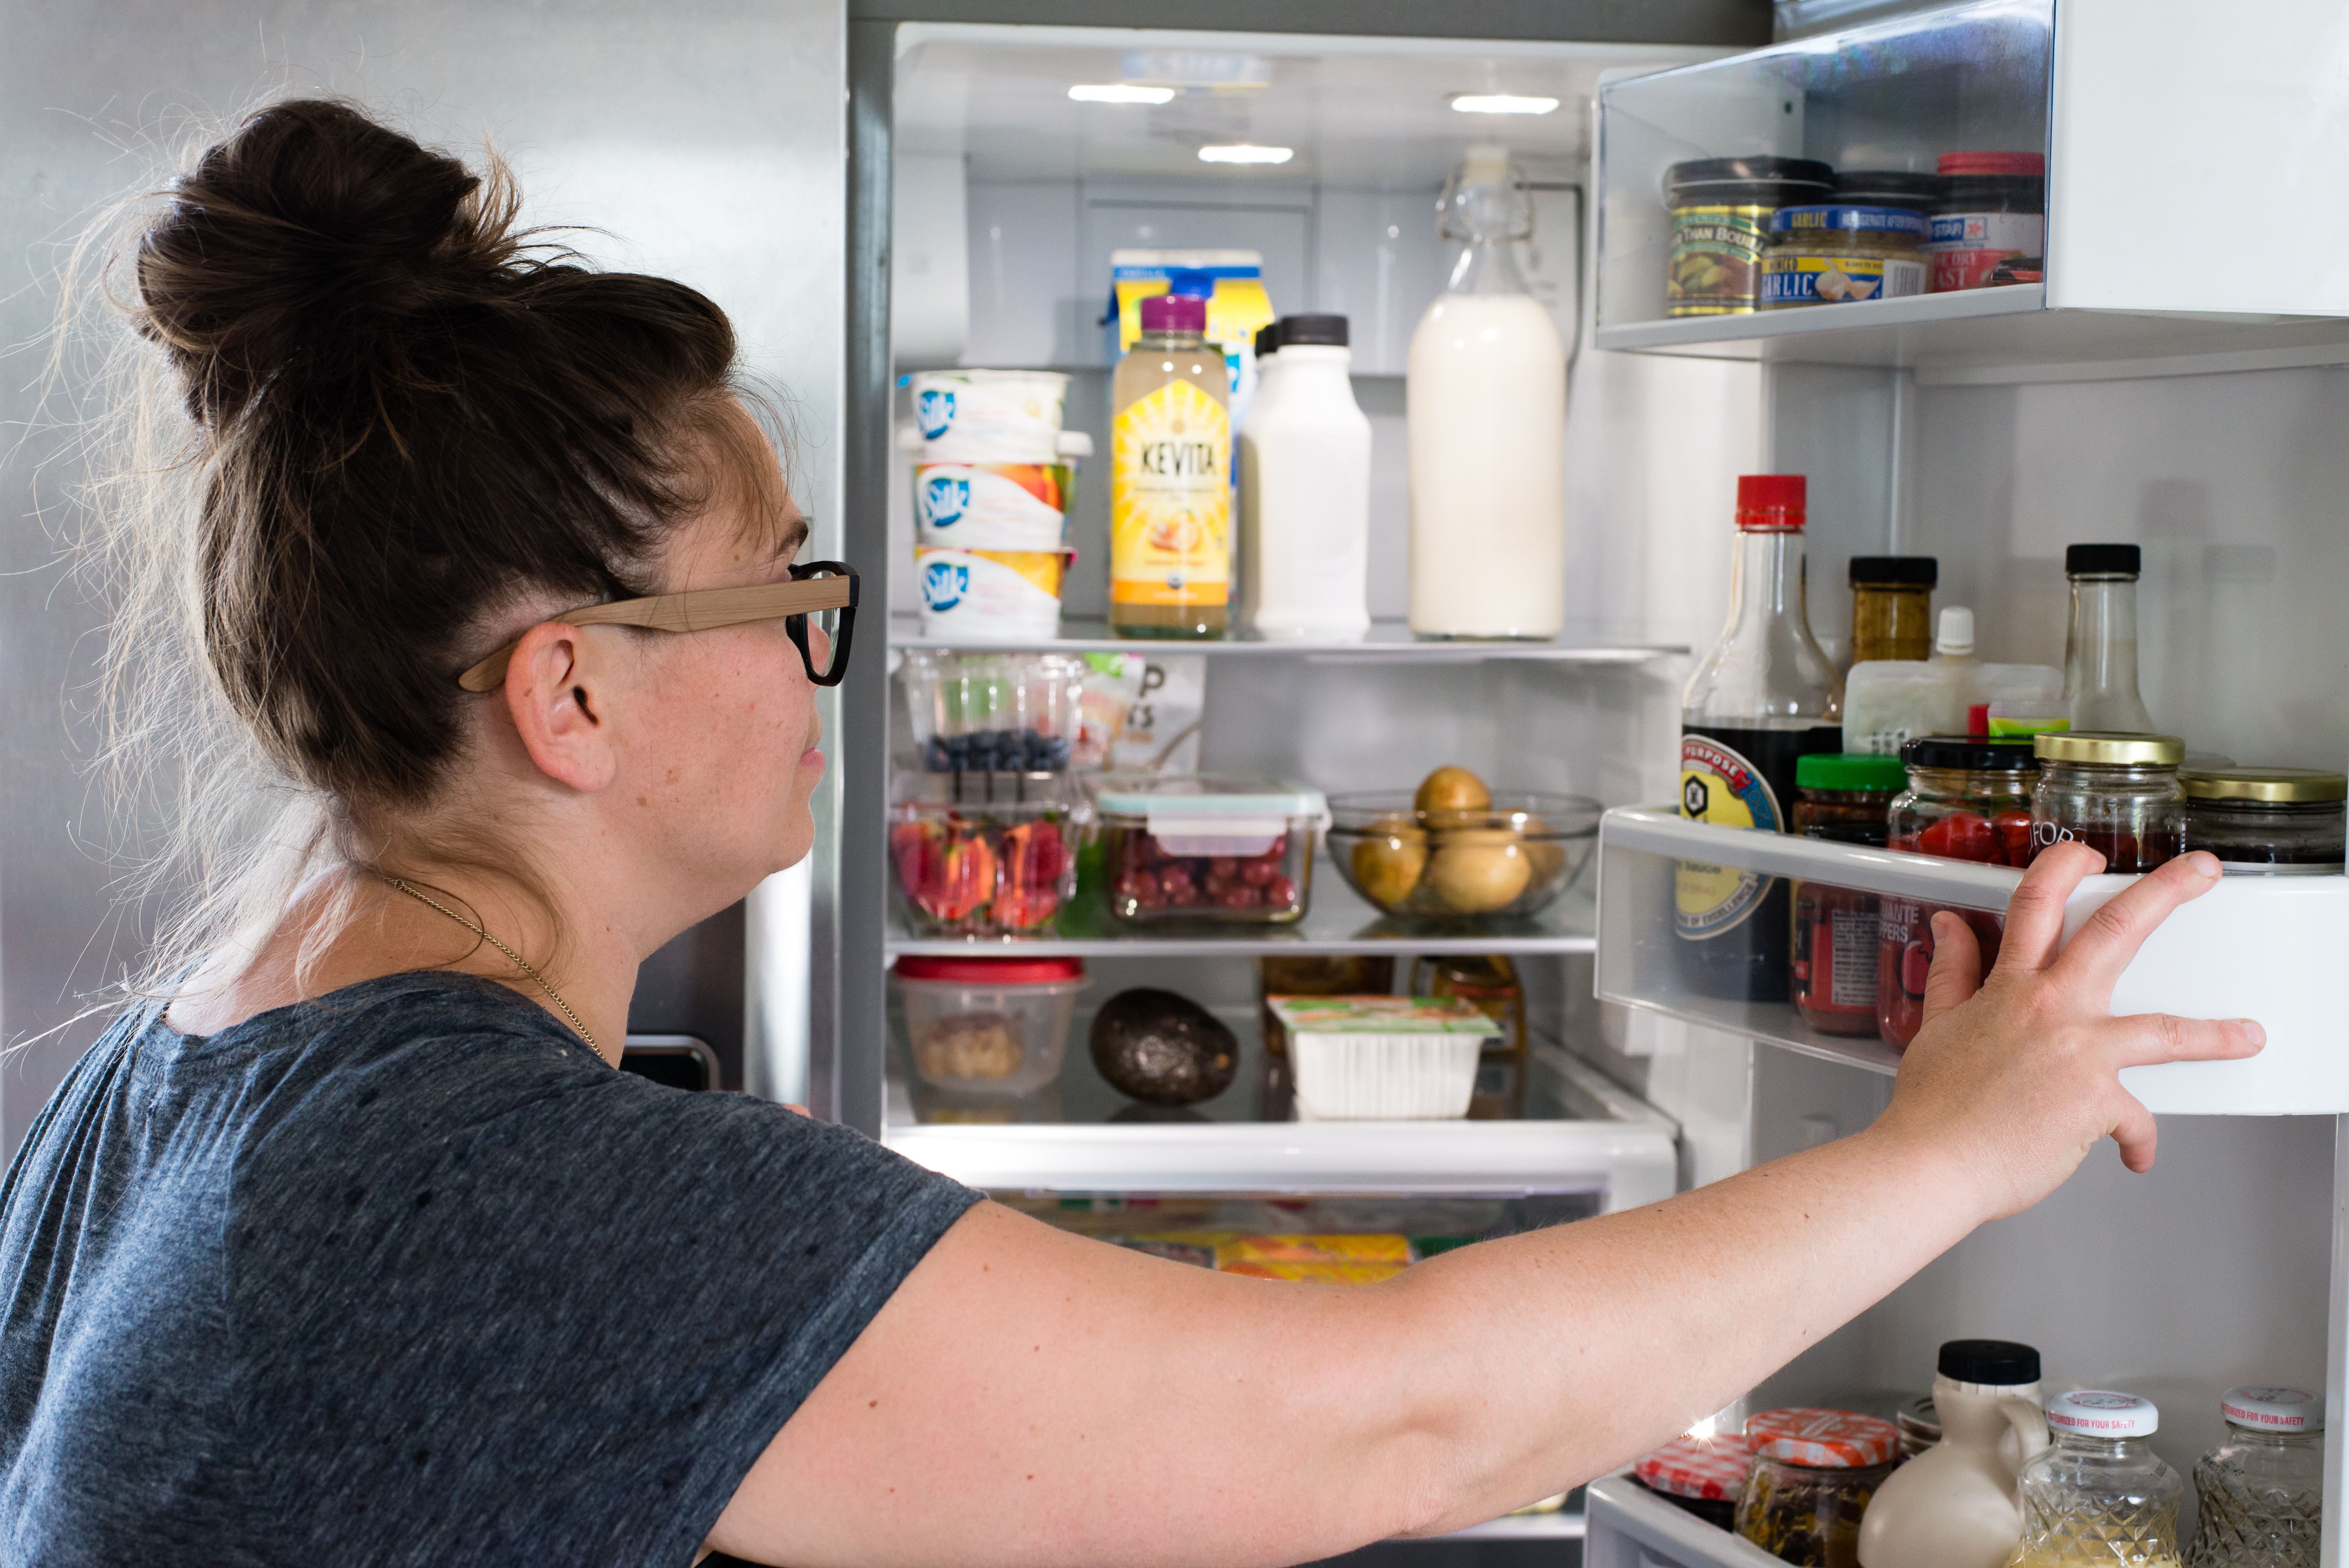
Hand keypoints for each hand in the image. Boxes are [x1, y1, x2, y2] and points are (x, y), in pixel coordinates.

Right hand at [1873, 843, 2262, 1224]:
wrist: (1932, 1164)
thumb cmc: (1933, 1107)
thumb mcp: (1935, 1026)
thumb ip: (1952, 972)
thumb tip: (1949, 926)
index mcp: (2009, 988)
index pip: (2037, 903)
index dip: (2064, 867)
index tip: (2088, 855)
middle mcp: (2049, 1009)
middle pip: (2116, 930)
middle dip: (2166, 892)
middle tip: (2200, 873)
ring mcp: (2079, 1053)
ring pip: (2163, 1028)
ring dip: (2215, 1033)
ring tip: (2246, 1035)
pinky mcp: (2098, 1102)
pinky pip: (2136, 1120)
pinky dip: (2135, 1140)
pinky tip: (2134, 1153)